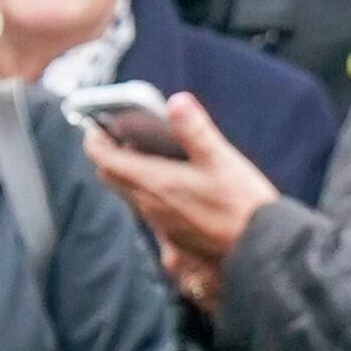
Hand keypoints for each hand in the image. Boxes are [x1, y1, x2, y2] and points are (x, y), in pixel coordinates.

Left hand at [83, 91, 277, 284]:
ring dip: (126, 173)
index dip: (94, 142)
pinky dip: (144, 189)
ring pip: (127, 193)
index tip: (93, 128)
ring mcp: (158, 222)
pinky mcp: (171, 234)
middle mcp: (149, 205)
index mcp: (154, 183)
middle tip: (114, 135)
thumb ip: (195, 130)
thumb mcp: (220, 159)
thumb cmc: (240, 204)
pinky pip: (145, 207)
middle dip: (107, 155)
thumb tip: (176, 103)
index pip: (106, 161)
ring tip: (141, 152)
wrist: (256, 247)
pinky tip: (166, 181)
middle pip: (111, 177)